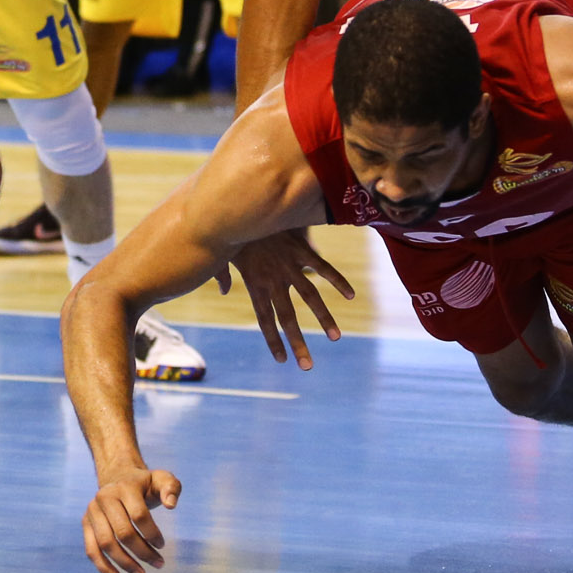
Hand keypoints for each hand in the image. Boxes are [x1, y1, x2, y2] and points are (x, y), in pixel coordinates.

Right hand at [83, 467, 181, 572]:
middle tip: (159, 564)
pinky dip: (104, 568)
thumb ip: (171, 487)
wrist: (117, 478)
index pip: (139, 515)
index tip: (162, 545)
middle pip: (123, 532)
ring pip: (106, 544)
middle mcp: (104, 498)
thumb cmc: (144, 485)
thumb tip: (171, 505)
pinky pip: (92, 550)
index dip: (152, 534)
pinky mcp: (86, 523)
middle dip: (142, 552)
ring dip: (125, 564)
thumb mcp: (162, 479)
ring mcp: (92, 511)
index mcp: (124, 487)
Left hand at [216, 230, 354, 368]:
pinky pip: (322, 268)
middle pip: (288, 318)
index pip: (265, 320)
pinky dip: (337, 281)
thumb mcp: (221, 256)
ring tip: (335, 337)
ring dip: (323, 318)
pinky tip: (350, 295)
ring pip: (310, 297)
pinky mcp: (300, 249)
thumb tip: (221, 290)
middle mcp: (273, 280)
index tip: (282, 360)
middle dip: (298, 343)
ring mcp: (288, 266)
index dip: (273, 340)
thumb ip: (221, 276)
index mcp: (254, 284)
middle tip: (308, 366)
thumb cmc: (230, 231)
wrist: (242, 205)